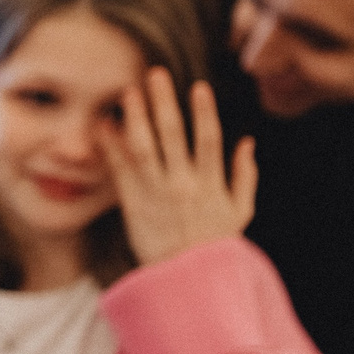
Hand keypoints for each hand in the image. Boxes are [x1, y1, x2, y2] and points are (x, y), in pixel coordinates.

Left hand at [100, 71, 256, 267]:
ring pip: (143, 149)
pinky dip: (112, 147)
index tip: (198, 87)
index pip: (208, 141)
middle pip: (172, 136)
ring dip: (135, 117)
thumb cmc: (215, 245)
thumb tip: (248, 141)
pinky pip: (121, 171)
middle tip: (155, 73)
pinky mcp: (133, 204)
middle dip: (164, 103)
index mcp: (209, 184)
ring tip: (128, 91)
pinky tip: (105, 124)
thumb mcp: (239, 212)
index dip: (204, 113)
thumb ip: (244, 175)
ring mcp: (154, 194)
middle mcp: (181, 185)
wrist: (185, 280)